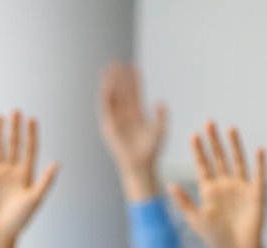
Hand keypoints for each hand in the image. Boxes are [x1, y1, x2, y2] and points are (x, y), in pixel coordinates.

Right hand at [0, 111, 59, 247]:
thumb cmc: (18, 220)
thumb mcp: (34, 200)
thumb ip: (45, 181)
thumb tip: (58, 164)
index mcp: (25, 174)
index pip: (29, 149)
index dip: (31, 134)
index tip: (32, 118)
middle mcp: (10, 172)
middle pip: (13, 145)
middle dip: (15, 128)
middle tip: (16, 110)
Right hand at [97, 63, 165, 199]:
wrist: (140, 164)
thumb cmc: (152, 150)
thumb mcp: (160, 130)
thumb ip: (161, 115)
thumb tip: (159, 101)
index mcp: (137, 114)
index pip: (135, 93)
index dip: (134, 80)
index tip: (133, 66)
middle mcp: (125, 115)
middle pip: (122, 92)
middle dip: (120, 78)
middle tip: (117, 62)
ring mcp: (116, 120)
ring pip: (113, 98)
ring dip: (111, 84)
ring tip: (109, 70)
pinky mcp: (109, 127)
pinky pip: (106, 110)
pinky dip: (106, 98)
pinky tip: (106, 87)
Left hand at [169, 123, 266, 247]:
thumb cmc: (214, 236)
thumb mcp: (195, 219)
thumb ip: (183, 202)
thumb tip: (169, 185)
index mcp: (208, 189)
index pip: (202, 165)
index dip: (198, 151)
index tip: (193, 135)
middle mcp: (224, 184)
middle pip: (218, 157)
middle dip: (214, 141)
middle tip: (208, 122)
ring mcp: (241, 187)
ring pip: (237, 161)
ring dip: (234, 145)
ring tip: (229, 128)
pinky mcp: (256, 193)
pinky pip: (258, 175)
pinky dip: (259, 163)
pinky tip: (258, 150)